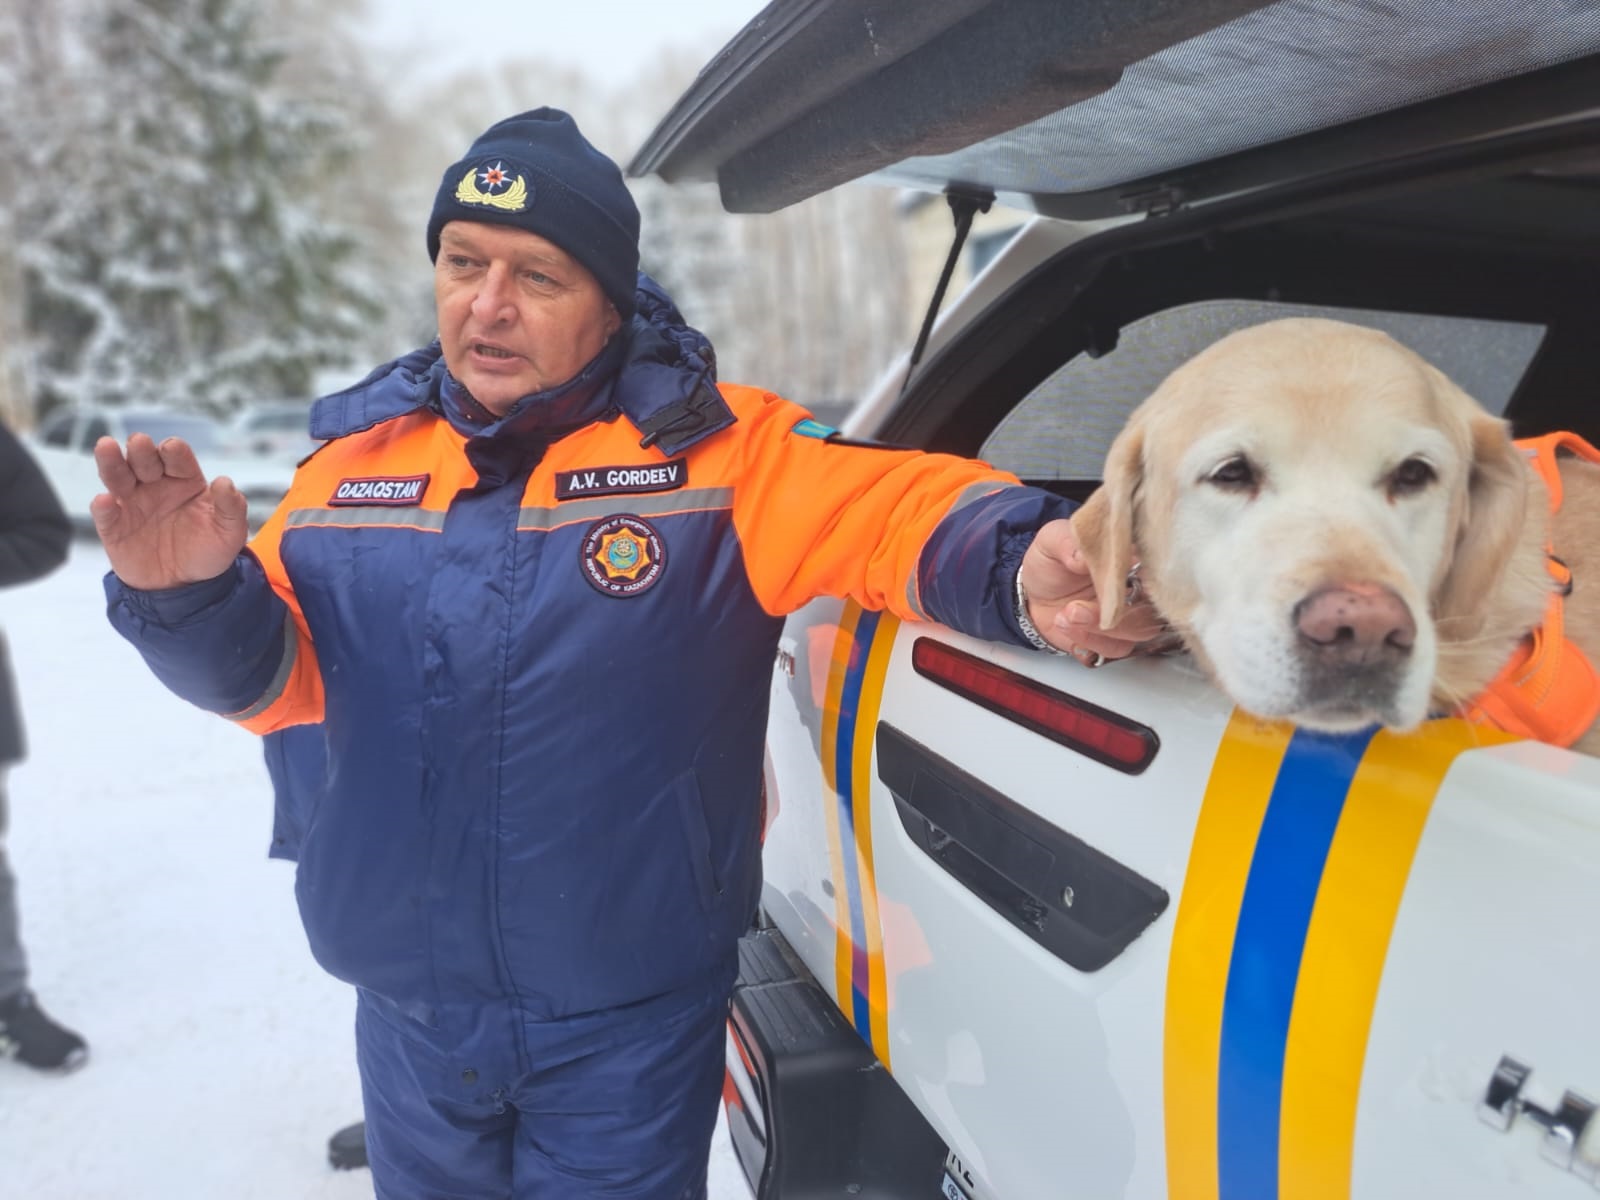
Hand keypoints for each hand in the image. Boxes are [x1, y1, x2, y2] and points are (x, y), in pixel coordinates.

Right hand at [91, 434, 248, 589]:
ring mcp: (132, 504)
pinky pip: (106, 514)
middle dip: (141, 450)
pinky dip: (104, 506)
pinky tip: (106, 501)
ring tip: (106, 447)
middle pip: (144, 460)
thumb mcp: (230, 532)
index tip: (171, 449)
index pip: (177, 457)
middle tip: (139, 444)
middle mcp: (155, 485)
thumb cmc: (208, 551)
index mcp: (184, 480)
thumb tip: (225, 482)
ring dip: (111, 462)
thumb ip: (232, 507)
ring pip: (117, 476)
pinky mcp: (114, 527)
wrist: (185, 586)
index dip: (173, 450)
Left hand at [1019, 518, 1165, 665]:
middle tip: (1076, 608)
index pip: (1158, 568)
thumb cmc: (1051, 563)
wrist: (1033, 594)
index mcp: (1132, 557)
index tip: (1119, 581)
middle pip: (1153, 607)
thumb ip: (1067, 544)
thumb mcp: (1052, 541)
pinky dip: (1088, 641)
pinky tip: (1065, 625)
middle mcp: (1139, 588)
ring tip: (1065, 614)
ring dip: (1098, 628)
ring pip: (1138, 631)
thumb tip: (1082, 557)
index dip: (1145, 578)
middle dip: (1117, 613)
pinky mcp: (1115, 639)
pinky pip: (1115, 649)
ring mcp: (1130, 615)